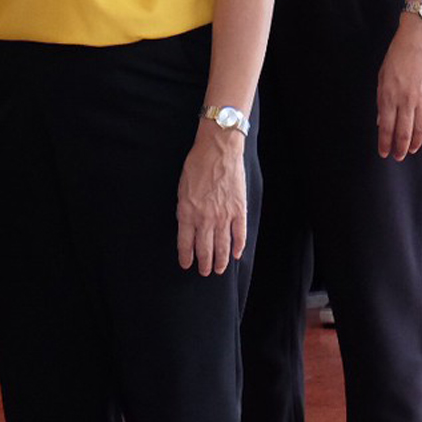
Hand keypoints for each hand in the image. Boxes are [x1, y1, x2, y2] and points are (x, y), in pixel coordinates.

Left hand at [176, 125, 246, 277]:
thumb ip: (184, 209)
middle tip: (204, 272)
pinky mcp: (239, 210)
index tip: (187, 264)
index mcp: (187, 213)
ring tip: (219, 269)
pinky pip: (239, 234)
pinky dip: (238, 247)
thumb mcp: (181, 188)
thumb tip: (187, 225)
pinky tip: (236, 254)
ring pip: (222, 247)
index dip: (186, 257)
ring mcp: (223, 216)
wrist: (218, 149)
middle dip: (203, 264)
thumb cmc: (197, 164)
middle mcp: (205, 219)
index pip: (185, 243)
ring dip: (220, 261)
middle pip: (204, 249)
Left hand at [377, 16, 421, 159]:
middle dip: (400, 149)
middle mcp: (406, 99)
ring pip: (420, 130)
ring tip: (411, 149)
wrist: (420, 36)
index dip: (385, 144)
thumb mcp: (383, 76)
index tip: (384, 152)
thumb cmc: (399, 53)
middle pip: (404, 133)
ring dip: (415, 143)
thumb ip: (382, 100)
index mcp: (389, 94)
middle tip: (398, 156)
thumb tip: (382, 121)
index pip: (387, 128)